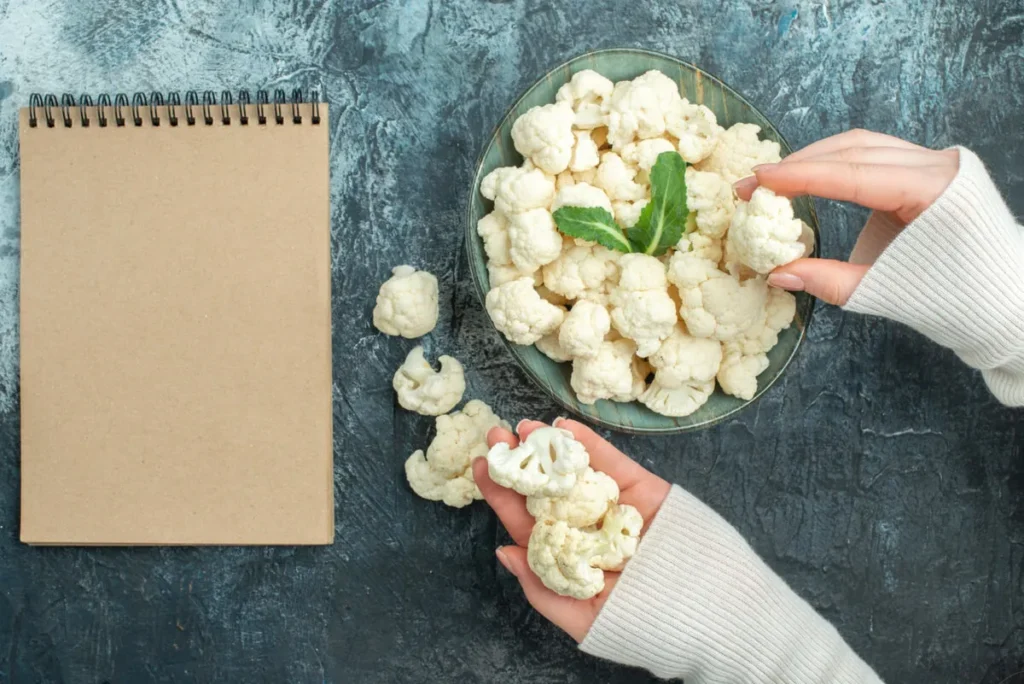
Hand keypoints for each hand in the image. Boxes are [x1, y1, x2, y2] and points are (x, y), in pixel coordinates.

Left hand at [471, 418, 670, 642]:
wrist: (709, 614)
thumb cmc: (645, 625)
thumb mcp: (584, 620)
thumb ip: (542, 589)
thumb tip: (503, 553)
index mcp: (567, 556)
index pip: (527, 522)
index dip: (503, 495)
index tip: (481, 468)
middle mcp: (586, 527)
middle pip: (545, 490)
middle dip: (520, 462)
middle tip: (496, 435)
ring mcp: (613, 505)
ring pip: (575, 471)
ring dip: (548, 446)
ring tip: (524, 427)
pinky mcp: (642, 489)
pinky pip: (612, 462)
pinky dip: (589, 443)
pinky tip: (563, 428)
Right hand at [733, 129, 959, 305]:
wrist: (1006, 300)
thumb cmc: (952, 298)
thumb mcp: (883, 292)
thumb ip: (828, 280)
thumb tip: (776, 273)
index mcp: (934, 191)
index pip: (853, 173)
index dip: (800, 176)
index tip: (758, 180)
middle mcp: (938, 166)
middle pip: (854, 149)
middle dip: (799, 164)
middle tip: (754, 183)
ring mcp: (936, 162)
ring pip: (863, 145)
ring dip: (815, 159)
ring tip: (774, 180)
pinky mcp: (929, 170)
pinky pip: (876, 155)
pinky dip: (837, 163)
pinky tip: (808, 176)